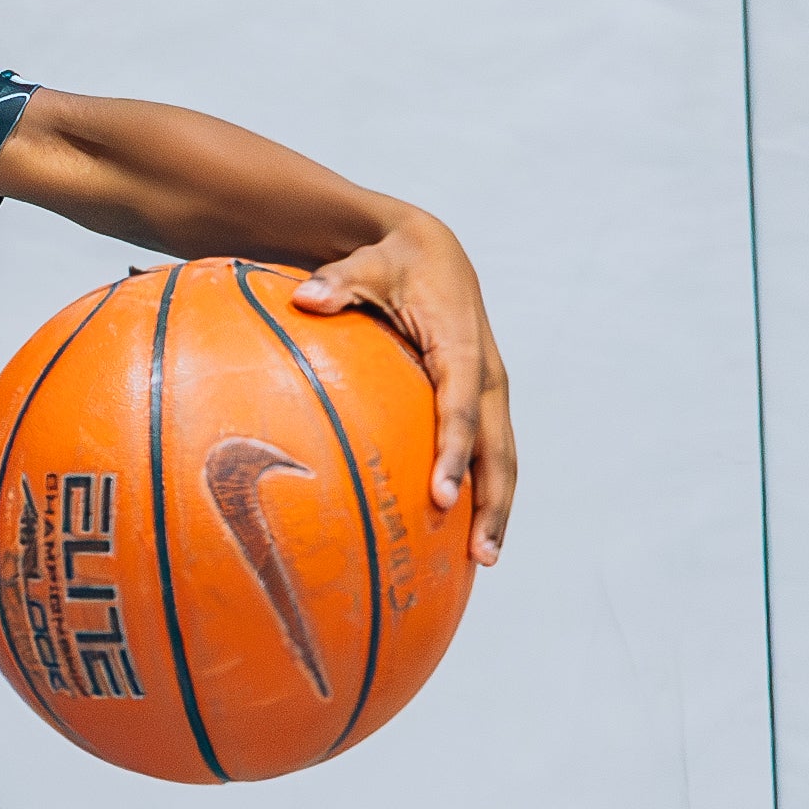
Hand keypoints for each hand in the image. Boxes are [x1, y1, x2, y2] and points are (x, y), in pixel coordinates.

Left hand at [292, 218, 516, 563]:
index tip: (443, 498)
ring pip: (502, 457)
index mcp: (463, 346)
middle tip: (480, 554)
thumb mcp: (367, 264)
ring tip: (484, 559)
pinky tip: (465, 534)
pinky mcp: (481, 400)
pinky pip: (488, 451)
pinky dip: (485, 491)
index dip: (455, 455)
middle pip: (498, 448)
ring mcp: (489, 390)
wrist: (432, 249)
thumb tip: (306, 297)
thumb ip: (339, 283)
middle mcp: (486, 373)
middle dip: (493, 502)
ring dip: (497, 508)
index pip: (462, 410)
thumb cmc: (396, 261)